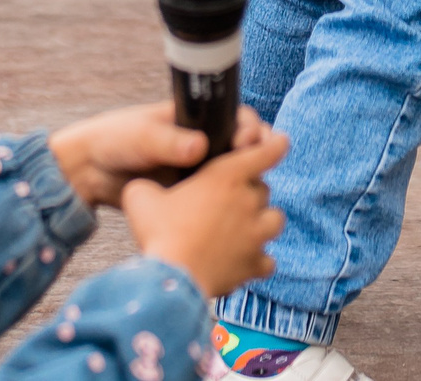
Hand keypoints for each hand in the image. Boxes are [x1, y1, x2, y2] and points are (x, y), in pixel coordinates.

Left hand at [48, 102, 271, 209]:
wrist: (90, 173)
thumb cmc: (115, 140)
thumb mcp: (141, 136)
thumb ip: (168, 141)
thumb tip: (199, 148)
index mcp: (197, 121)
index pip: (237, 119)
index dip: (250, 129)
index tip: (246, 141)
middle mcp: (205, 145)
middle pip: (245, 150)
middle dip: (256, 158)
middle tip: (253, 169)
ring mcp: (200, 174)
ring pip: (236, 179)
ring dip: (246, 186)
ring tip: (247, 197)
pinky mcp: (191, 199)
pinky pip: (218, 203)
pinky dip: (228, 208)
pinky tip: (232, 219)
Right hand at [120, 126, 287, 299]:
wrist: (174, 279)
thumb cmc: (159, 233)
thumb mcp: (141, 197)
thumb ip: (146, 184)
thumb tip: (140, 186)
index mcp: (227, 176)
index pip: (266, 151)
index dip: (274, 144)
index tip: (280, 141)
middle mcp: (248, 202)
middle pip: (264, 188)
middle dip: (251, 191)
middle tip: (230, 199)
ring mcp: (256, 235)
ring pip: (275, 219)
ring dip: (263, 220)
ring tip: (245, 227)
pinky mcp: (254, 264)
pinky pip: (267, 259)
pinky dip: (258, 260)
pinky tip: (243, 261)